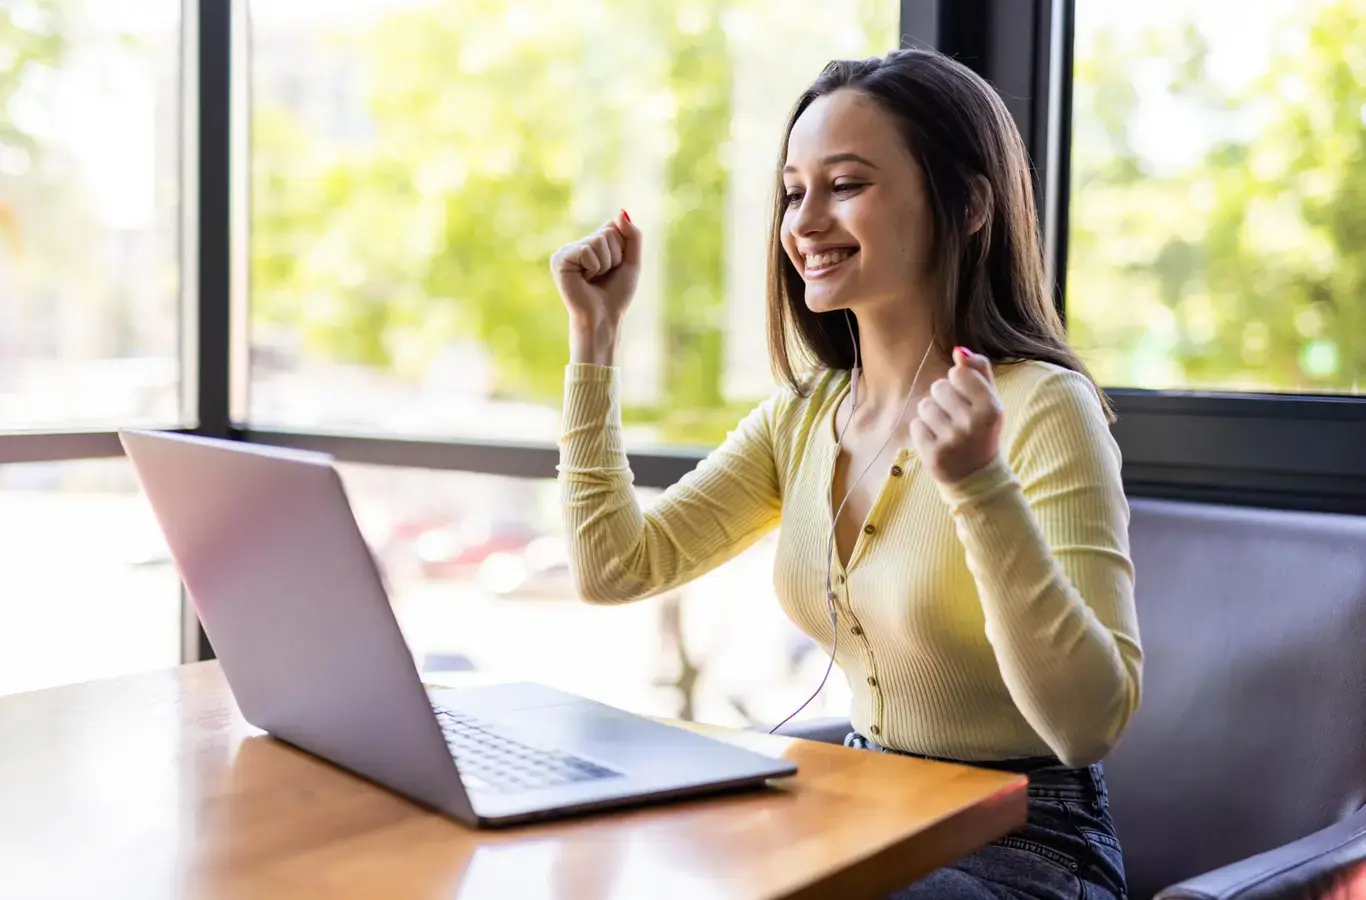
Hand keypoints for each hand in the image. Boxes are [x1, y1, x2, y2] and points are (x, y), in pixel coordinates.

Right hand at [550, 209, 641, 330]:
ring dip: (606, 263)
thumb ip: (632, 235)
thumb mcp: (631, 261)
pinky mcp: (559, 259)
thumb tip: (621, 211)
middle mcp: (577, 245)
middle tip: (604, 276)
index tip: (614, 268)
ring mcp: (566, 251)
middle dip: (615, 256)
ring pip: (599, 240)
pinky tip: (585, 279)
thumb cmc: (616, 294)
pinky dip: (594, 267)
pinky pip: (587, 250)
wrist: (604, 318)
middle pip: (608, 232)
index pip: (613, 226)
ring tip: (595, 279)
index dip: (622, 249)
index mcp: (590, 244)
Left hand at [910, 347, 1003, 484]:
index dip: (958, 382)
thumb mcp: (991, 402)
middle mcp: (973, 424)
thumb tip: (959, 351)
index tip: (965, 398)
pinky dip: (922, 432)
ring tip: (945, 429)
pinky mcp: (933, 455)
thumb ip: (979, 372)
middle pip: (939, 387)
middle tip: (955, 417)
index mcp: (991, 408)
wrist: (976, 477)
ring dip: (931, 415)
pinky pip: (916, 426)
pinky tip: (937, 441)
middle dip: (943, 398)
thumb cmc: (982, 431)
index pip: (959, 373)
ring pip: (925, 405)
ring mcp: (952, 441)